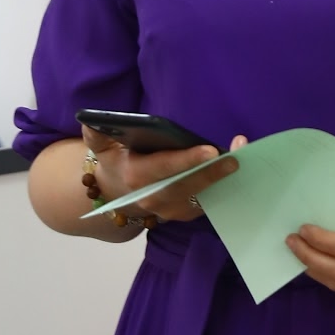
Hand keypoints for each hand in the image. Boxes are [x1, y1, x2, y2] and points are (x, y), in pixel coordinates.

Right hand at [82, 130, 243, 225]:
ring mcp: (171, 209)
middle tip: (235, 155)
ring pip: (201, 197)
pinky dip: (225, 188)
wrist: (117, 195)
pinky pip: (208, 202)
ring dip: (223, 180)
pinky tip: (240, 171)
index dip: (188, 160)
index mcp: (137, 177)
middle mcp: (155, 198)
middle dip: (214, 171)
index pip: (165, 168)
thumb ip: (96, 133)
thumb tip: (92, 121)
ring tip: (242, 159)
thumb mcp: (100, 146)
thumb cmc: (116, 161)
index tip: (209, 150)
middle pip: (188, 186)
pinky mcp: (186, 214)